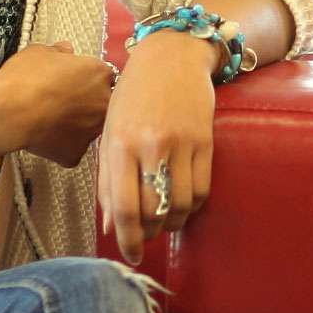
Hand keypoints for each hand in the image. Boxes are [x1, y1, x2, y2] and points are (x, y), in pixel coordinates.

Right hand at [0, 42, 112, 167]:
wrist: (10, 111)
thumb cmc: (23, 79)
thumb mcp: (39, 52)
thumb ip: (58, 52)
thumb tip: (64, 51)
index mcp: (98, 73)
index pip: (104, 76)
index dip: (87, 78)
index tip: (75, 81)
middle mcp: (102, 102)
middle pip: (101, 103)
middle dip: (86, 103)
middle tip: (62, 102)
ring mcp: (92, 130)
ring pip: (89, 128)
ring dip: (75, 125)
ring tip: (50, 119)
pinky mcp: (77, 152)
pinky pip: (73, 149)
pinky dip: (61, 146)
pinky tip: (44, 136)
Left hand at [101, 29, 218, 264]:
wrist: (171, 56)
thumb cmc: (133, 95)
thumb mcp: (111, 131)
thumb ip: (108, 179)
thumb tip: (112, 225)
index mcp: (118, 143)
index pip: (124, 208)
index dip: (127, 240)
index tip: (130, 256)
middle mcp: (148, 145)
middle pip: (153, 212)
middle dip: (149, 234)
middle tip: (146, 237)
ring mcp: (180, 143)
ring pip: (180, 206)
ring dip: (172, 223)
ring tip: (164, 220)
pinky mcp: (204, 142)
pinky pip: (201, 190)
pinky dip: (192, 206)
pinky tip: (182, 203)